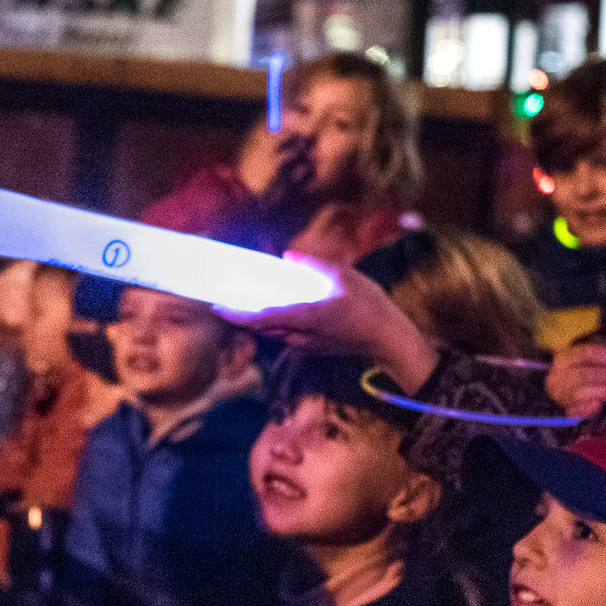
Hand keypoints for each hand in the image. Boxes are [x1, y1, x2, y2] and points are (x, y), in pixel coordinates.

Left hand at [216, 254, 440, 391]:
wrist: (389, 340)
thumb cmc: (370, 306)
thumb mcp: (345, 276)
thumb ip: (314, 266)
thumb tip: (286, 258)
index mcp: (305, 316)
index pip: (262, 317)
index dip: (236, 313)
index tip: (216, 306)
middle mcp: (300, 335)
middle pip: (262, 325)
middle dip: (243, 312)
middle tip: (225, 296)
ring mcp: (307, 344)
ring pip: (274, 330)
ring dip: (260, 316)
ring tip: (249, 298)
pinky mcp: (314, 347)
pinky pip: (287, 333)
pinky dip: (277, 320)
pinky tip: (279, 306)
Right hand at [546, 341, 605, 416]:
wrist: (563, 390)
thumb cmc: (587, 370)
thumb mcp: (603, 358)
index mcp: (568, 356)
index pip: (587, 353)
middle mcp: (561, 374)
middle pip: (586, 374)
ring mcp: (562, 394)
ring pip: (582, 392)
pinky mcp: (566, 410)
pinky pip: (574, 411)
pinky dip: (586, 409)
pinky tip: (599, 406)